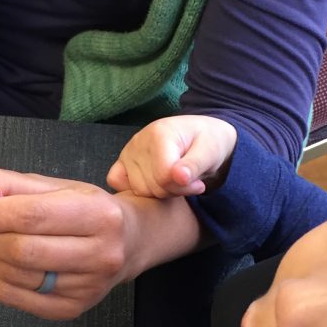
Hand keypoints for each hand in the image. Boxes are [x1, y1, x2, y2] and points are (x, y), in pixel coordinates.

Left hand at [0, 168, 202, 319]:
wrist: (131, 243)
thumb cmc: (88, 210)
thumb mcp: (53, 186)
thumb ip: (3, 182)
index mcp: (99, 215)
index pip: (30, 216)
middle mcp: (100, 255)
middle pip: (21, 250)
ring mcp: (87, 288)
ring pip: (16, 277)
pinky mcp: (72, 310)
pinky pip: (16, 298)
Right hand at [106, 115, 236, 197]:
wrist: (202, 136)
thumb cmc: (208, 143)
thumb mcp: (210, 152)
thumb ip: (194, 165)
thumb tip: (178, 177)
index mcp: (159, 133)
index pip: (164, 177)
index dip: (183, 187)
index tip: (198, 184)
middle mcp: (138, 140)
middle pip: (151, 187)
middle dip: (173, 191)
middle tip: (188, 182)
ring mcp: (127, 151)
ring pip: (138, 191)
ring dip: (159, 192)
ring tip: (174, 180)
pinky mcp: (121, 161)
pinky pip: (116, 182)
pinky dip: (132, 189)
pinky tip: (153, 183)